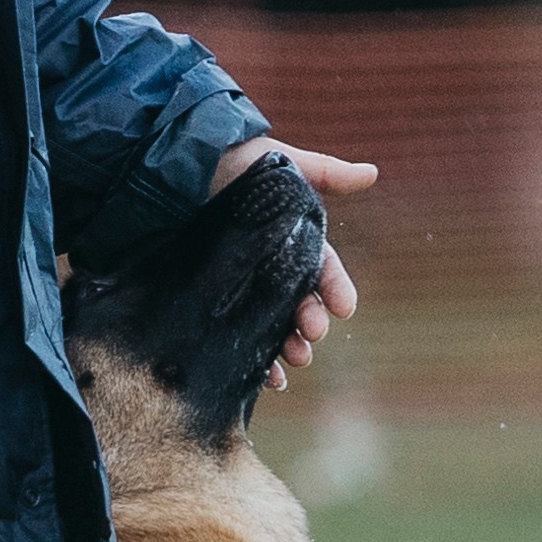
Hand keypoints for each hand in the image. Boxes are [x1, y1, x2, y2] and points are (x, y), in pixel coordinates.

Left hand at [210, 135, 375, 389]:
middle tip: (313, 334)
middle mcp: (265, 269)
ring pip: (270, 326)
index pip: (320, 271)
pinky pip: (232, 339)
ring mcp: (235, 288)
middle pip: (297, 304)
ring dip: (287, 347)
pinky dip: (251, 364)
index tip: (345, 307)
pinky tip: (263, 379)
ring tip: (294, 359)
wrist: (168, 167)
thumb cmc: (228, 161)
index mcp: (288, 241)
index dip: (335, 289)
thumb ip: (323, 172)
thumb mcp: (278, 165)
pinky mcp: (206, 303)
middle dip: (310, 322)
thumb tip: (372, 173)